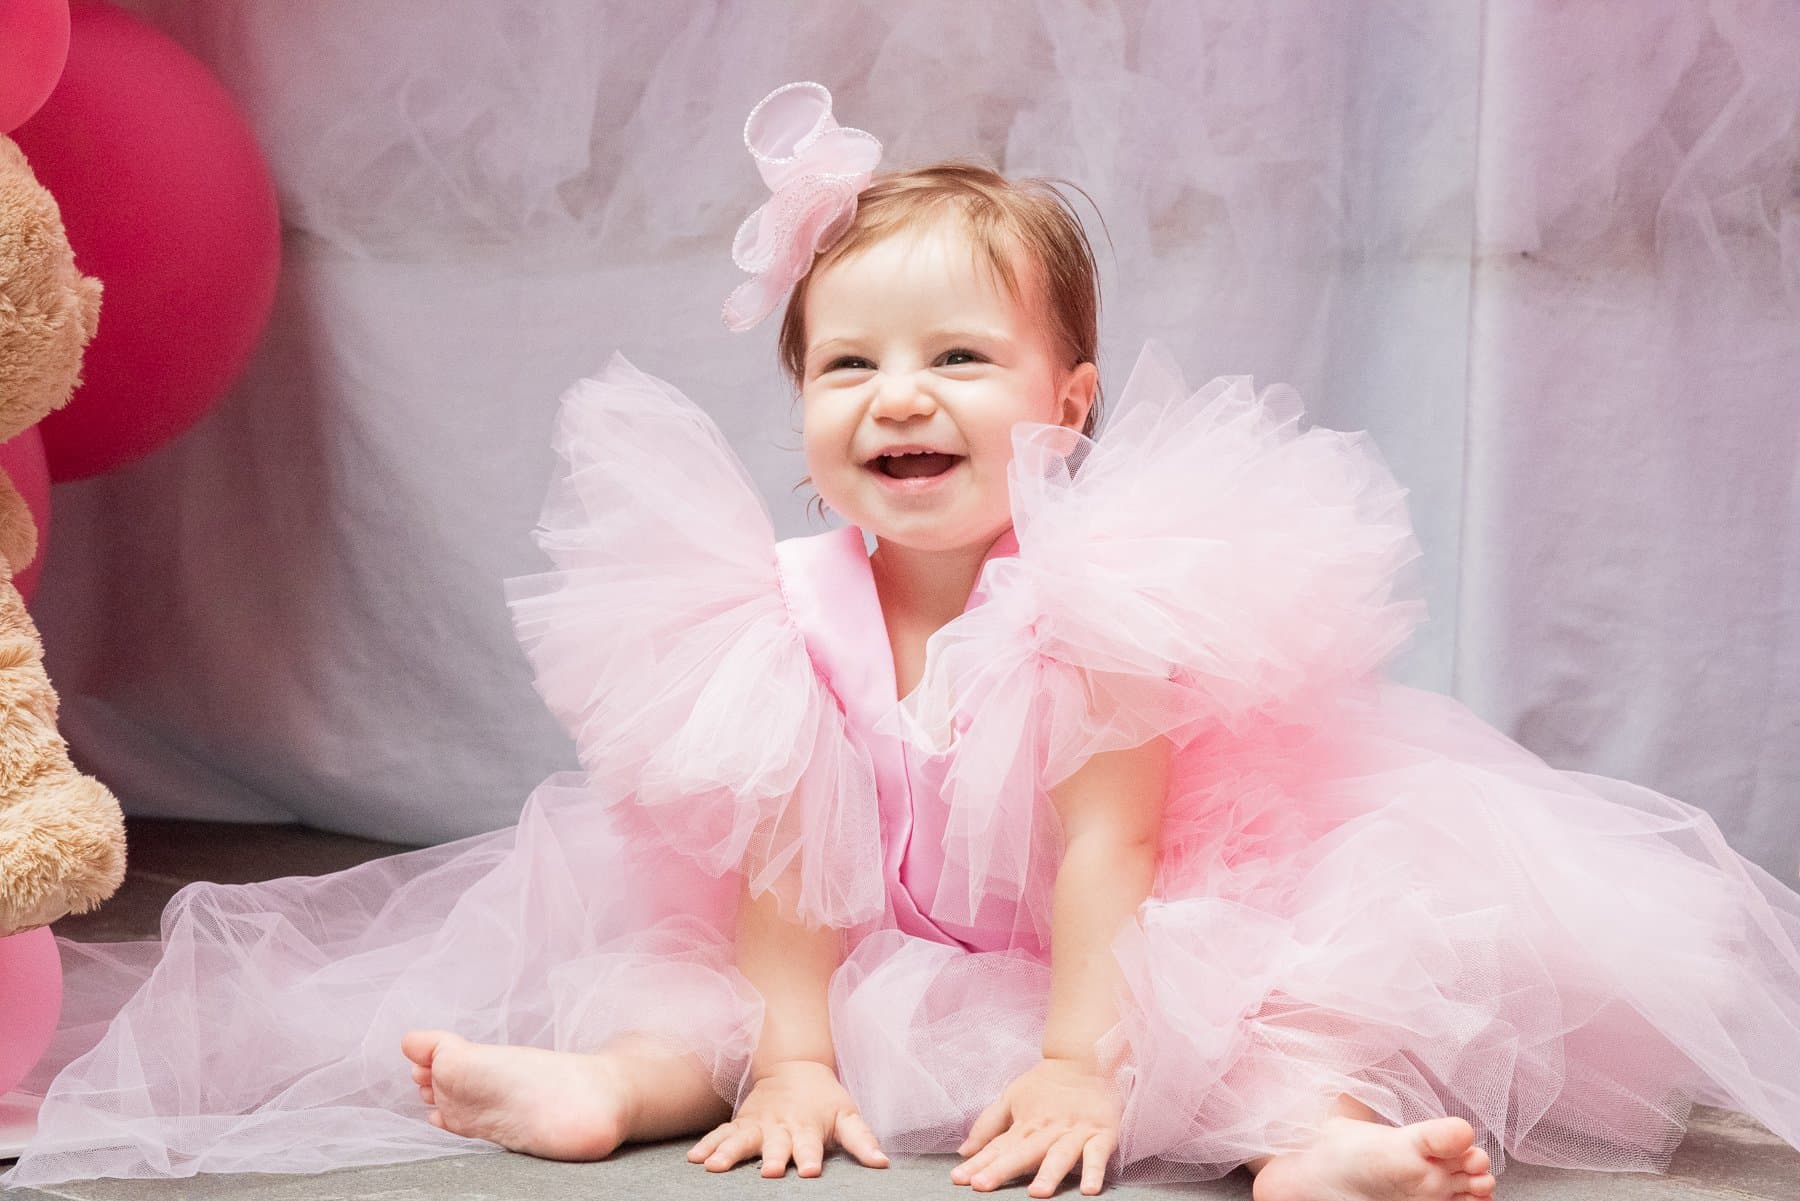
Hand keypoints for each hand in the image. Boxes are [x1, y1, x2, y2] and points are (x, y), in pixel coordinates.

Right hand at [687, 1059, 887, 1177]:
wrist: (795, 1066)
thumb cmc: (824, 1098)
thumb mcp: (847, 1115)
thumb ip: (862, 1140)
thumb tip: (883, 1163)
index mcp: (808, 1127)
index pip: (811, 1145)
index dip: (811, 1157)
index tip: (810, 1171)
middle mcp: (781, 1127)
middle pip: (775, 1144)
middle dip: (771, 1157)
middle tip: (769, 1171)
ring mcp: (758, 1124)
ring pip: (741, 1139)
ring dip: (729, 1153)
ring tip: (715, 1167)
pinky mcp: (741, 1123)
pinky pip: (721, 1134)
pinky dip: (708, 1144)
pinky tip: (695, 1159)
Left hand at [952, 1057, 1122, 1196]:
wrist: (1086, 1056)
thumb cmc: (1046, 1083)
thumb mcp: (1011, 1097)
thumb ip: (988, 1125)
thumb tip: (964, 1151)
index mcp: (1026, 1123)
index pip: (998, 1147)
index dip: (978, 1163)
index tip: (958, 1179)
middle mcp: (1048, 1130)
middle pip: (1023, 1152)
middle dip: (1002, 1169)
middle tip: (982, 1185)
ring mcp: (1075, 1132)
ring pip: (1060, 1155)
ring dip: (1048, 1173)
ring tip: (1037, 1193)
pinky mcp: (1101, 1133)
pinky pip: (1098, 1155)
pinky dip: (1094, 1171)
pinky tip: (1089, 1189)